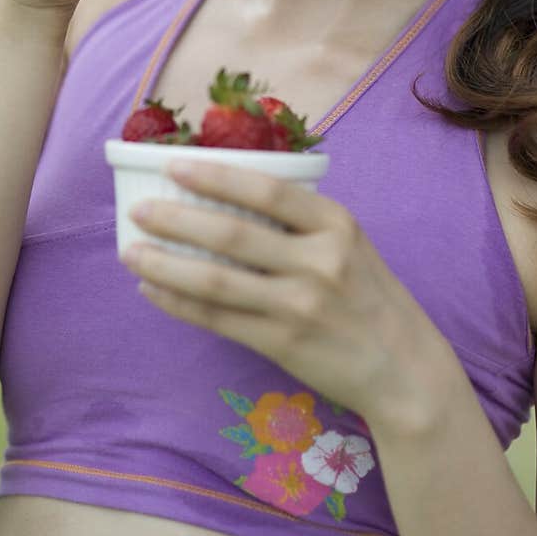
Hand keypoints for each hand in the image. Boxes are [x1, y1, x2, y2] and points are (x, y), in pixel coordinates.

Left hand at [121, 158, 441, 424]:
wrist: (404, 369)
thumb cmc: (370, 297)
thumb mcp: (349, 244)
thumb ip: (301, 223)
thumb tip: (227, 196)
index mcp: (336, 224)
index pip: (267, 190)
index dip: (216, 176)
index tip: (174, 166)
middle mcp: (319, 261)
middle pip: (231, 234)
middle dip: (176, 219)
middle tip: (139, 210)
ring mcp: (299, 305)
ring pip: (214, 280)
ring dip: (164, 265)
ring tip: (132, 253)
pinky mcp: (283, 343)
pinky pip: (217, 319)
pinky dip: (179, 304)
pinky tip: (154, 292)